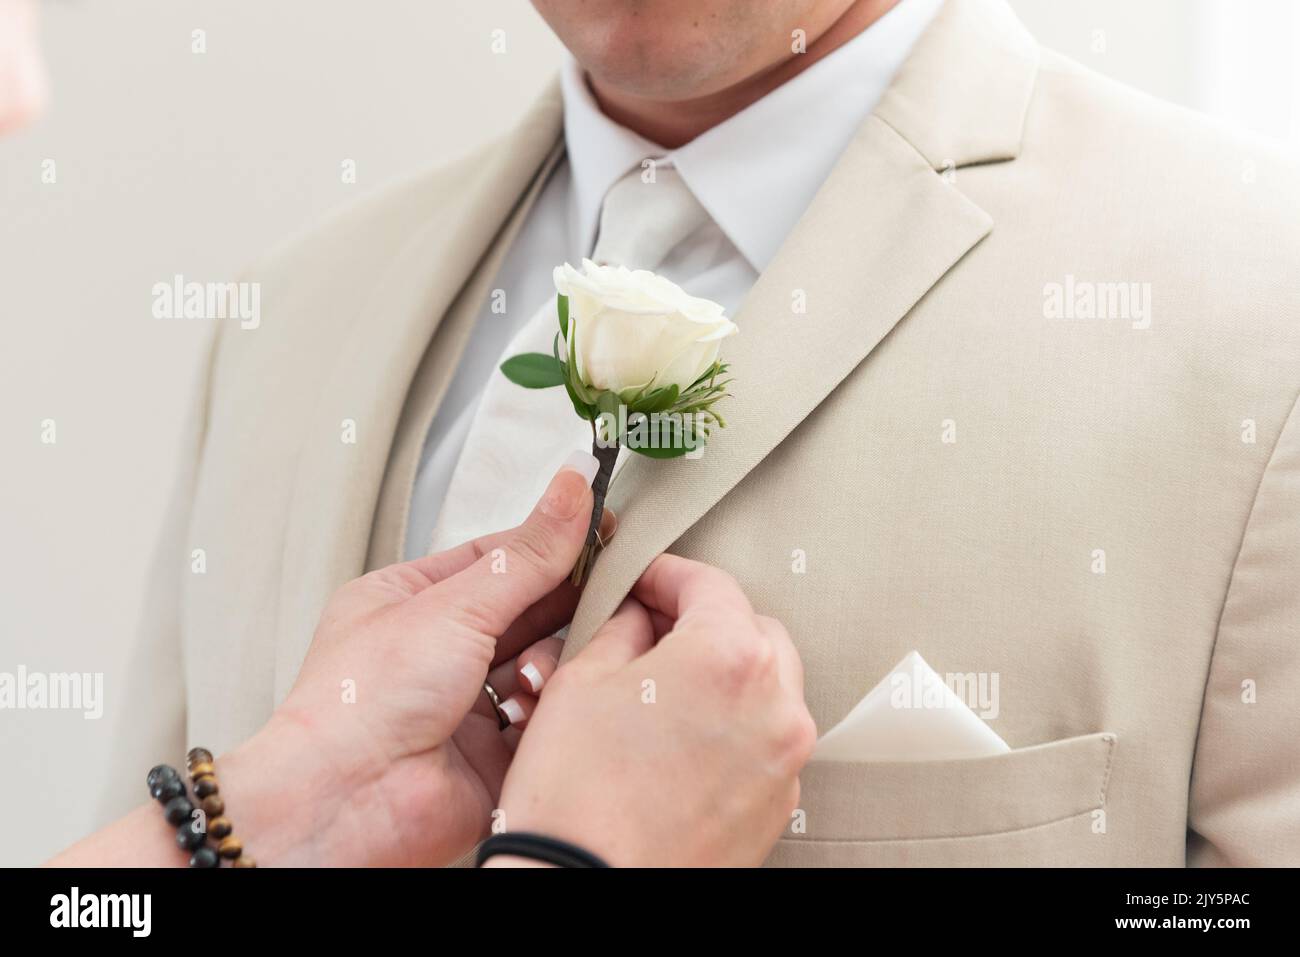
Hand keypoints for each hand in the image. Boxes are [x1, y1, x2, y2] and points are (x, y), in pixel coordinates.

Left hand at [223, 453, 610, 866]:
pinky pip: (542, 717)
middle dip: (563, 602)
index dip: (550, 541)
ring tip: (540, 669)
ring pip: (539, 662)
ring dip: (548, 661)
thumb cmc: (362, 701)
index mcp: (408, 600)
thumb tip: (571, 492)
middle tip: (609, 587)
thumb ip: (527, 554)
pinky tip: (535, 706)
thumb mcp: (454, 605)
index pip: (496, 556)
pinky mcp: (491, 754)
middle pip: (525, 609)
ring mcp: (464, 704)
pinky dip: (544, 709)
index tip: (603, 528)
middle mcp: (436, 651)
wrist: (348, 802)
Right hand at [491, 554, 814, 866]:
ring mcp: (785, 761)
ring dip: (724, 673)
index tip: (639, 580)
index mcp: (730, 657)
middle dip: (703, 621)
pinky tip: (680, 741)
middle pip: (752, 631)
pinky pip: (765, 741)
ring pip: (767, 687)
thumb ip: (622, 627)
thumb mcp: (581, 680)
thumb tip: (638, 612)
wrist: (582, 892)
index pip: (709, 584)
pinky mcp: (779, 806)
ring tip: (663, 689)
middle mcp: (777, 704)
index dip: (665, 574)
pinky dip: (733, 726)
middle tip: (650, 629)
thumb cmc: (575, 794)